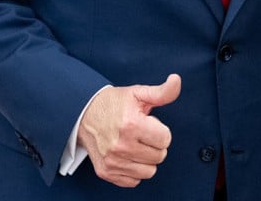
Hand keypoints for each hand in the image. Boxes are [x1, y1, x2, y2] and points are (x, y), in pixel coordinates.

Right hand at [77, 73, 181, 187]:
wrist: (84, 113)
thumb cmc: (113, 104)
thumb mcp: (138, 93)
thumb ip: (162, 92)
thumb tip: (176, 80)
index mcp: (131, 124)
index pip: (165, 139)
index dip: (161, 130)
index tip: (149, 124)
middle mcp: (121, 145)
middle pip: (159, 156)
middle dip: (155, 144)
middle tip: (142, 134)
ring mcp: (112, 161)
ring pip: (149, 171)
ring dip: (146, 159)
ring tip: (136, 145)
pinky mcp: (106, 172)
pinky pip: (134, 181)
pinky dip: (134, 170)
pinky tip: (128, 156)